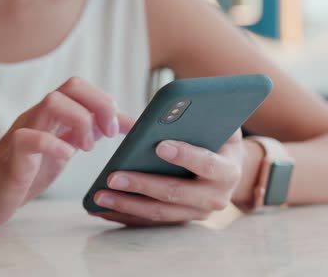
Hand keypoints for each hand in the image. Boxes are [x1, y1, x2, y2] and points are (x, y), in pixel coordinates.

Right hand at [0, 77, 133, 229]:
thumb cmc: (28, 170)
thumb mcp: (66, 148)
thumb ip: (90, 133)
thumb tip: (124, 123)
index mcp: (51, 114)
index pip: (79, 86)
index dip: (105, 101)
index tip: (121, 127)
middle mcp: (38, 116)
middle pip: (70, 86)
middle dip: (98, 105)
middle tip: (109, 133)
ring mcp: (23, 132)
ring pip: (51, 102)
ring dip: (81, 121)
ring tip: (87, 147)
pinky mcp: (13, 156)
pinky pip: (29, 138)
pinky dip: (53, 144)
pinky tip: (66, 156)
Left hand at [91, 129, 245, 226]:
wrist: (227, 168)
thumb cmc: (218, 138)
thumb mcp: (218, 123)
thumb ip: (204, 115)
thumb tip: (174, 105)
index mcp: (228, 171)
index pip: (206, 164)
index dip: (184, 155)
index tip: (159, 146)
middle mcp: (215, 198)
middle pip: (175, 194)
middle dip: (142, 185)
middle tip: (112, 177)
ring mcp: (196, 213)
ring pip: (158, 213)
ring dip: (126, 205)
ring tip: (99, 196)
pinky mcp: (179, 221)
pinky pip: (149, 222)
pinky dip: (124, 216)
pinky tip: (101, 209)